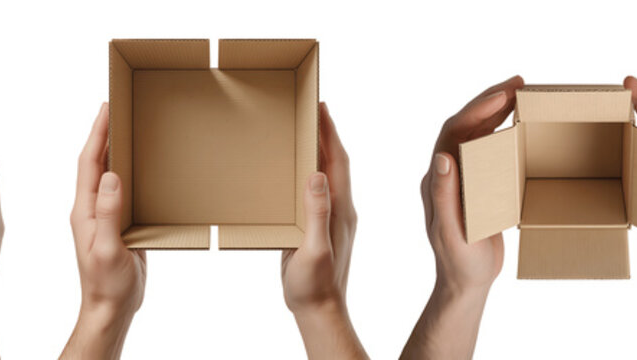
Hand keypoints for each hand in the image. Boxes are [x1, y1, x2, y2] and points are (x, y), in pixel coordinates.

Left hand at [61, 103, 146, 359]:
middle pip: (96, 162)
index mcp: (84, 210)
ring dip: (115, 149)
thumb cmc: (106, 283)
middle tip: (116, 106)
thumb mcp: (106, 248)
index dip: (97, 133)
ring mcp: (103, 216)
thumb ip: (108, 213)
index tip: (106, 107)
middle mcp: (90, 208)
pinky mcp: (117, 225)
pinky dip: (128, 171)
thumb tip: (111, 176)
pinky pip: (121, 190)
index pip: (89, 162)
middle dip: (104, 132)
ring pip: (108, 173)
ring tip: (127, 127)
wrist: (110, 308)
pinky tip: (140, 166)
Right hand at [280, 103, 367, 357]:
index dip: (330, 132)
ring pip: (325, 175)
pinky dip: (306, 173)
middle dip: (325, 134)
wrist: (319, 310)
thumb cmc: (315, 284)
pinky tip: (295, 173)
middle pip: (334, 162)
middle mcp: (340, 209)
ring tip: (303, 132)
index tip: (321, 106)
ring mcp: (329, 219)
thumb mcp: (314, 248)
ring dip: (317, 151)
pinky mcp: (317, 229)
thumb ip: (317, 212)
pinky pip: (315, 191)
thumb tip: (317, 174)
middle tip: (311, 109)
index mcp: (341, 208)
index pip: (338, 161)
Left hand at [403, 76, 522, 359]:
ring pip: (476, 135)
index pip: (453, 131)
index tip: (504, 93)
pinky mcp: (476, 186)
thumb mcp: (451, 231)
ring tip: (520, 95)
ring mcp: (460, 178)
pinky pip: (487, 151)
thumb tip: (441, 157)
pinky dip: (502, 133)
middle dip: (489, 101)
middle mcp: (445, 173)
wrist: (464, 283)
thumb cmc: (459, 262)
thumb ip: (443, 195)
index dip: (476, 108)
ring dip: (495, 112)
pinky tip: (520, 127)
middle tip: (518, 83)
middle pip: (464, 125)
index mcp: (436, 179)